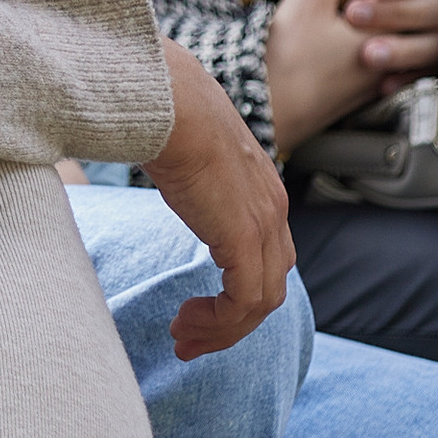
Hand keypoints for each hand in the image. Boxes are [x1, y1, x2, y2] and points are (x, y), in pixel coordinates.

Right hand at [140, 41, 295, 357]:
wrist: (169, 100)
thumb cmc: (164, 113)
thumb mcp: (186, 149)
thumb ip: (189, 170)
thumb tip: (163, 169)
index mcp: (262, 188)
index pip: (268, 255)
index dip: (238, 289)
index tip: (197, 308)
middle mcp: (273, 208)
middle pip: (270, 284)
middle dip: (232, 320)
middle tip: (190, 337)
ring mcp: (264, 223)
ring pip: (262, 301)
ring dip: (223, 329)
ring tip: (182, 337)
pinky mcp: (244, 237)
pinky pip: (244, 301)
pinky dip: (220, 322)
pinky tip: (186, 322)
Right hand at [262, 0, 394, 151]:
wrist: (259, 117)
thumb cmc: (283, 60)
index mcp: (390, 35)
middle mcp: (395, 61)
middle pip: (413, 10)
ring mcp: (381, 80)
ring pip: (404, 33)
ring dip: (394, 8)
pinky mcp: (365, 93)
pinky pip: (389, 56)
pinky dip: (383, 35)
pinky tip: (363, 23)